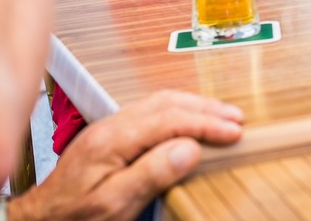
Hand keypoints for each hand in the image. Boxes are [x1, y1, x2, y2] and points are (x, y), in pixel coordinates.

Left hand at [9, 91, 242, 220]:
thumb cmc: (74, 219)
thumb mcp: (114, 205)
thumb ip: (151, 173)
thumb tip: (189, 148)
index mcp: (113, 139)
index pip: (170, 119)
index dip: (206, 124)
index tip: (234, 132)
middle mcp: (111, 125)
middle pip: (167, 102)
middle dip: (205, 108)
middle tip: (236, 119)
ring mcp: (109, 128)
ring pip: (159, 103)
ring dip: (194, 106)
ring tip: (221, 116)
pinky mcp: (109, 136)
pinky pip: (151, 112)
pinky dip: (178, 112)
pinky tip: (190, 122)